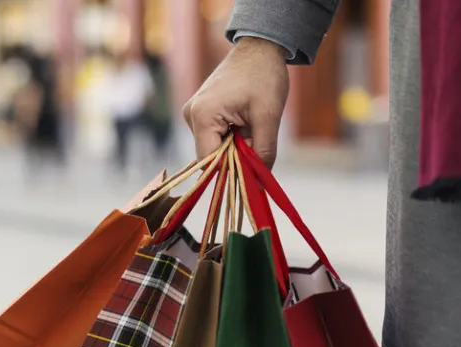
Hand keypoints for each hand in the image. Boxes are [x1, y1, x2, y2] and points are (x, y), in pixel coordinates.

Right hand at [183, 37, 288, 167]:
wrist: (259, 48)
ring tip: (252, 125)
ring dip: (235, 146)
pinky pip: (214, 136)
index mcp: (202, 116)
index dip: (231, 171)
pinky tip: (244, 122)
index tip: (252, 171)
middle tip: (258, 141)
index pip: (210, 162)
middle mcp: (191, 116)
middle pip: (211, 155)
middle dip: (236, 157)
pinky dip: (231, 137)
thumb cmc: (264, 77)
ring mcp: (193, 113)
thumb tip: (258, 183)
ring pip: (214, 147)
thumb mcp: (269, 116)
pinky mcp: (200, 112)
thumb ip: (263, 152)